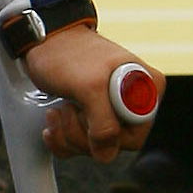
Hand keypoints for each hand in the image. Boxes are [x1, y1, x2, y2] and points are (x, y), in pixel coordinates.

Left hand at [23, 24, 157, 161]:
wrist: (44, 40)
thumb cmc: (67, 53)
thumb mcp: (88, 87)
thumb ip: (104, 124)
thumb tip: (107, 152)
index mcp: (147, 90)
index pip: (135, 137)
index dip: (106, 134)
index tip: (87, 112)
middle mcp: (135, 102)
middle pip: (113, 146)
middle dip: (82, 134)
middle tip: (68, 109)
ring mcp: (113, 110)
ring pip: (94, 148)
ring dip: (68, 135)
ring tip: (59, 110)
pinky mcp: (93, 115)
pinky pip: (80, 144)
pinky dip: (62, 138)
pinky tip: (54, 121)